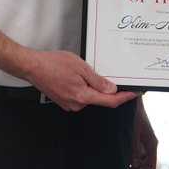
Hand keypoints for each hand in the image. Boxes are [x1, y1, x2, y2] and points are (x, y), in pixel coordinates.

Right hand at [23, 50, 138, 111]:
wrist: (32, 67)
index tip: (135, 93)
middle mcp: (76, 104)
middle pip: (100, 99)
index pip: (110, 101)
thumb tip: (112, 90)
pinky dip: (85, 88)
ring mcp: (69, 104)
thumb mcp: (80, 67)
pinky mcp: (65, 101)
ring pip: (90, 97)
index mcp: (82, 96)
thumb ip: (98, 81)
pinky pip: (81, 96)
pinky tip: (79, 77)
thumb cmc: (53, 64)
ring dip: (94, 87)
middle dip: (108, 89)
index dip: (125, 97)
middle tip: (112, 76)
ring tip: (86, 72)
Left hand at [128, 98, 157, 168]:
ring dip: (132, 166)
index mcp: (151, 144)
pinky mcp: (138, 139)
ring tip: (121, 168)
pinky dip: (130, 158)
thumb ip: (134, 150)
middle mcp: (149, 145)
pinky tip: (121, 159)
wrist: (132, 102)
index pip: (150, 166)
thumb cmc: (134, 115)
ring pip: (140, 161)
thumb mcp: (133, 133)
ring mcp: (144, 142)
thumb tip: (133, 165)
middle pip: (146, 166)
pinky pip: (136, 153)